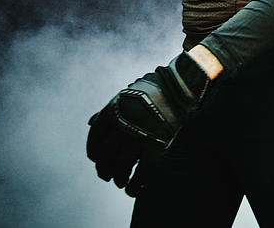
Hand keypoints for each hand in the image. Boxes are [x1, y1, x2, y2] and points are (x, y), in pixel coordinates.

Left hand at [86, 53, 209, 194]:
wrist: (182, 85)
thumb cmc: (156, 89)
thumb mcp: (127, 94)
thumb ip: (109, 109)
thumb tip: (90, 122)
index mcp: (113, 111)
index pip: (94, 141)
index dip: (95, 156)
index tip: (99, 162)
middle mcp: (122, 124)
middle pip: (105, 157)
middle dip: (105, 171)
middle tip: (110, 177)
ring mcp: (139, 136)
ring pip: (120, 168)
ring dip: (119, 180)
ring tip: (123, 183)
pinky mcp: (157, 146)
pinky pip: (141, 174)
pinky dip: (135, 187)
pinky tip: (135, 189)